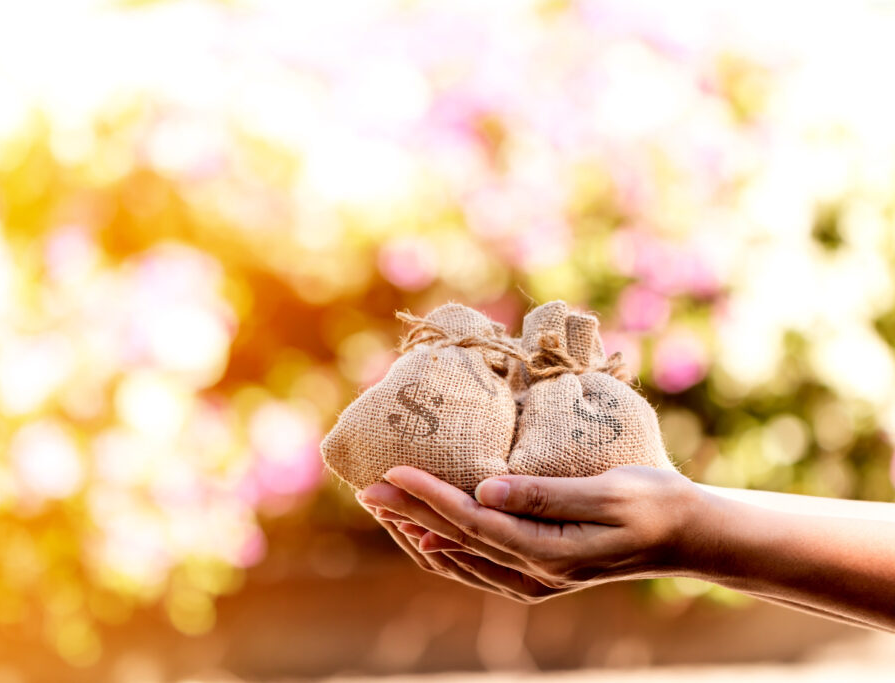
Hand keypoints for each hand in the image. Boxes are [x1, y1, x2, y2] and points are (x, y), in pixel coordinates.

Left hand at [358, 465, 703, 601]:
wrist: (688, 536)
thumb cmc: (654, 502)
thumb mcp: (608, 492)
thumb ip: (546, 494)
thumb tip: (486, 488)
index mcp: (549, 552)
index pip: (473, 521)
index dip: (429, 496)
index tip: (393, 472)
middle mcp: (536, 574)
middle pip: (456, 541)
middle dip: (408, 514)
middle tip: (366, 488)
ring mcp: (537, 580)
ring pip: (461, 559)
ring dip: (418, 534)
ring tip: (384, 509)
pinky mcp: (541, 576)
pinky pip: (479, 569)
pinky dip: (446, 553)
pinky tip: (426, 538)